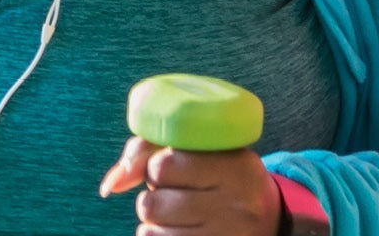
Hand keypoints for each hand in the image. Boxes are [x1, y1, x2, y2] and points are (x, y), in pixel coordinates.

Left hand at [100, 136, 279, 235]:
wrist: (267, 222)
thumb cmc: (220, 178)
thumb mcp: (201, 152)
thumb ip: (149, 151)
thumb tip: (111, 185)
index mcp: (235, 167)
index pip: (163, 166)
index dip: (158, 168)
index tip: (175, 170)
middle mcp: (236, 205)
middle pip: (152, 204)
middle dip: (155, 197)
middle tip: (179, 195)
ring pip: (150, 231)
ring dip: (156, 222)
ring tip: (181, 215)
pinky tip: (179, 231)